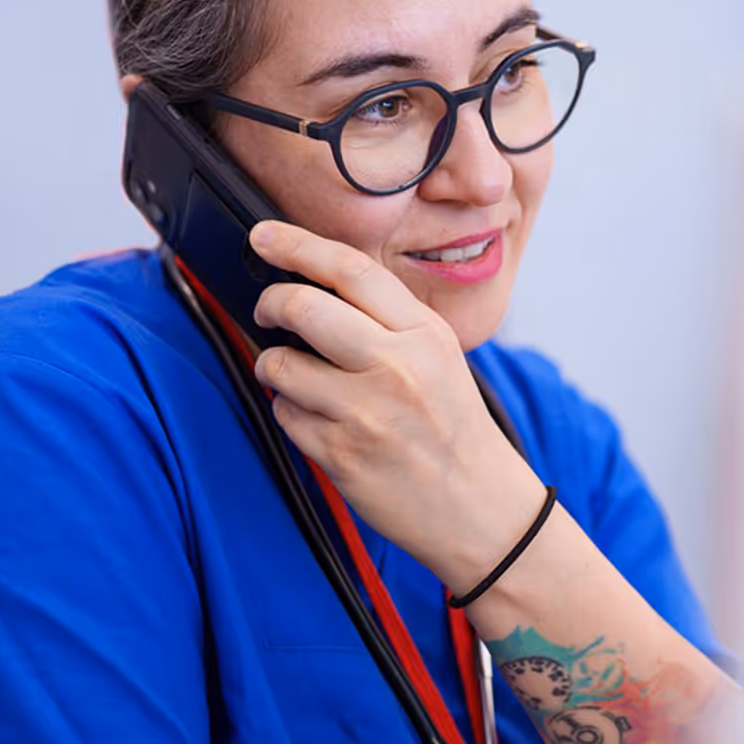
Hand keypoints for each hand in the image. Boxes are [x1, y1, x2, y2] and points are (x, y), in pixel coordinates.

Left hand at [247, 222, 544, 590]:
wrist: (478, 505)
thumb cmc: (453, 427)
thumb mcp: (439, 356)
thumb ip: (388, 319)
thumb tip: (317, 283)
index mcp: (425, 334)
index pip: (351, 270)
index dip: (297, 245)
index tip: (265, 237)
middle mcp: (397, 367)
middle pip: (304, 306)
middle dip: (270, 303)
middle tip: (268, 311)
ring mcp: (366, 413)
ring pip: (280, 364)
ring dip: (274, 366)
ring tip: (294, 376)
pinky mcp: (340, 454)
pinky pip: (284, 414)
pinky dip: (290, 412)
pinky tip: (318, 420)